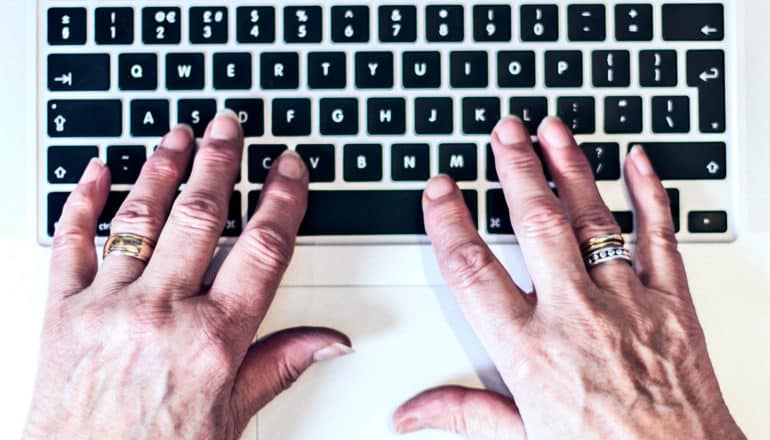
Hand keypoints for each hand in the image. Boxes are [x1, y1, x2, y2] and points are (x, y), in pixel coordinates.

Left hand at [25, 111, 350, 438]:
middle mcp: (161, 314)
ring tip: (178, 135)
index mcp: (213, 340)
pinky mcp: (61, 312)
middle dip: (219, 162)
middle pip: (199, 216)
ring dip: (161, 168)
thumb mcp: (233, 419)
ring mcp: (108, 308)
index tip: (288, 169)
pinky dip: (82, 201)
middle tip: (230, 126)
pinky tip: (97, 172)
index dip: (281, 200)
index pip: (262, 250)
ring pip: (139, 219)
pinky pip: (70, 243)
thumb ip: (280, 366)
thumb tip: (329, 342)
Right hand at [393, 117, 744, 438]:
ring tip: (552, 131)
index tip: (441, 191)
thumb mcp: (521, 438)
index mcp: (530, 349)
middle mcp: (575, 316)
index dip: (450, 222)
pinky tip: (636, 163)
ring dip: (569, 168)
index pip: (473, 270)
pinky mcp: (673, 302)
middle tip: (503, 134)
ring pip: (592, 219)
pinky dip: (650, 195)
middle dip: (515, 170)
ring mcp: (626, 302)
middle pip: (535, 224)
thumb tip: (412, 413)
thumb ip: (463, 413)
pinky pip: (660, 236)